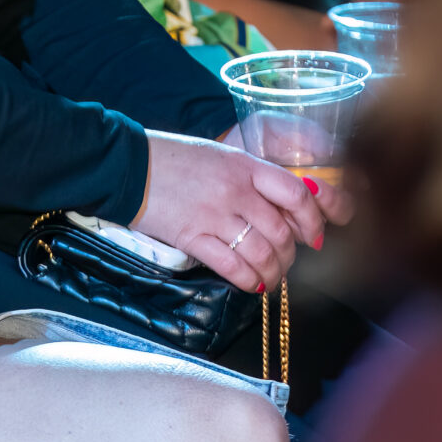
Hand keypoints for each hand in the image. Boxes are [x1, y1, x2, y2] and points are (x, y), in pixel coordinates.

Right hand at [131, 131, 332, 291]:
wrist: (128, 164)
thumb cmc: (174, 159)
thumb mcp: (219, 157)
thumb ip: (250, 179)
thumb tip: (280, 212)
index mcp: (245, 166)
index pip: (296, 194)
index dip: (312, 220)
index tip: (314, 235)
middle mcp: (235, 190)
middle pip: (281, 231)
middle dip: (290, 255)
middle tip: (285, 262)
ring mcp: (214, 214)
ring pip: (261, 253)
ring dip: (272, 273)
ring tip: (269, 278)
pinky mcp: (192, 237)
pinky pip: (232, 267)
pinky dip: (248, 280)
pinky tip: (250, 284)